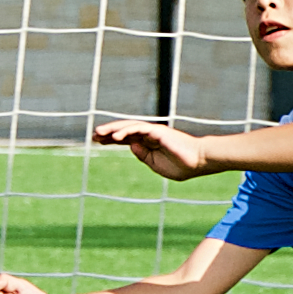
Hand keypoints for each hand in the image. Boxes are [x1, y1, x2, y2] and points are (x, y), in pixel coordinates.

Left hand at [92, 118, 212, 179]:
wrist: (199, 162)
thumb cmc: (182, 166)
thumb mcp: (157, 165)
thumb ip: (144, 156)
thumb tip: (131, 146)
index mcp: (148, 144)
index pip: (126, 139)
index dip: (112, 139)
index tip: (98, 141)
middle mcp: (149, 135)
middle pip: (124, 131)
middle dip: (108, 132)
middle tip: (93, 135)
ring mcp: (153, 132)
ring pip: (129, 127)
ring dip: (113, 129)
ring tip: (98, 133)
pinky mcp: (158, 131)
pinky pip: (139, 128)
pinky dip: (126, 131)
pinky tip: (115, 137)